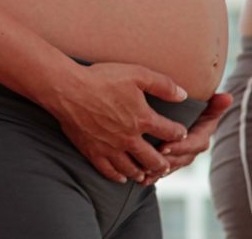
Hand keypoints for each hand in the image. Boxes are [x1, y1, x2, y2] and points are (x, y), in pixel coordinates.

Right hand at [39, 62, 190, 184]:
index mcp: (143, 119)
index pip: (170, 132)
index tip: (181, 133)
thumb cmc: (101, 79)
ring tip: (146, 175)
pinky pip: (108, 170)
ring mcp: (110, 147)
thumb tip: (183, 95)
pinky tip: (121, 177)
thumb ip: (163, 85)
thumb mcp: (136, 74)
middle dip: (162, 162)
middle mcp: (129, 138)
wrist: (67, 89)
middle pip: (153, 158)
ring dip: (142, 172)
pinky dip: (117, 176)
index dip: (179, 133)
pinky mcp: (92, 151)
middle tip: (166, 165)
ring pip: (132, 168)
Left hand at [142, 92, 232, 185]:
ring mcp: (183, 155)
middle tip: (149, 161)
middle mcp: (194, 147)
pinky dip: (155, 177)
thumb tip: (228, 97)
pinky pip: (164, 171)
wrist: (177, 110)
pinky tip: (143, 180)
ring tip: (144, 172)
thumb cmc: (191, 104)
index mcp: (203, 134)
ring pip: (173, 166)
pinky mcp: (172, 160)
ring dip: (160, 171)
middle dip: (167, 161)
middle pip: (183, 158)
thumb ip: (214, 103)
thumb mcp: (203, 103)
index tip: (163, 147)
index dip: (180, 147)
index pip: (195, 144)